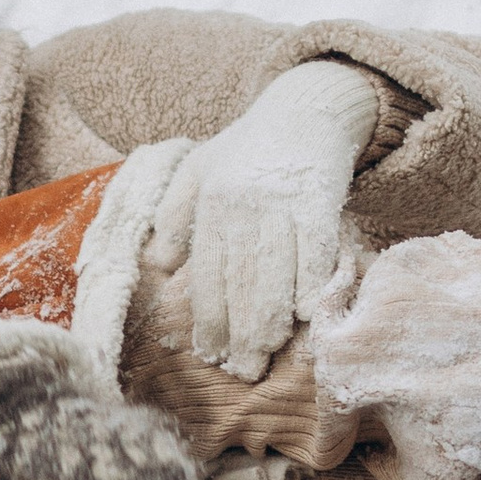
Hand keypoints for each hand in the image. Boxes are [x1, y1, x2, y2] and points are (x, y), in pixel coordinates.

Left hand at [147, 61, 379, 379]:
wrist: (304, 107)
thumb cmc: (247, 146)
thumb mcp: (198, 167)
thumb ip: (175, 214)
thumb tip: (158, 262)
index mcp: (212, 203)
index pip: (207, 273)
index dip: (209, 317)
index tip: (211, 353)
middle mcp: (244, 207)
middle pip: (240, 281)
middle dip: (241, 331)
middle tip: (243, 371)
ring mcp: (284, 205)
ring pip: (276, 272)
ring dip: (272, 317)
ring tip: (269, 352)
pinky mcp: (322, 202)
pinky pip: (317, 251)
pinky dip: (312, 284)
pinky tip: (307, 315)